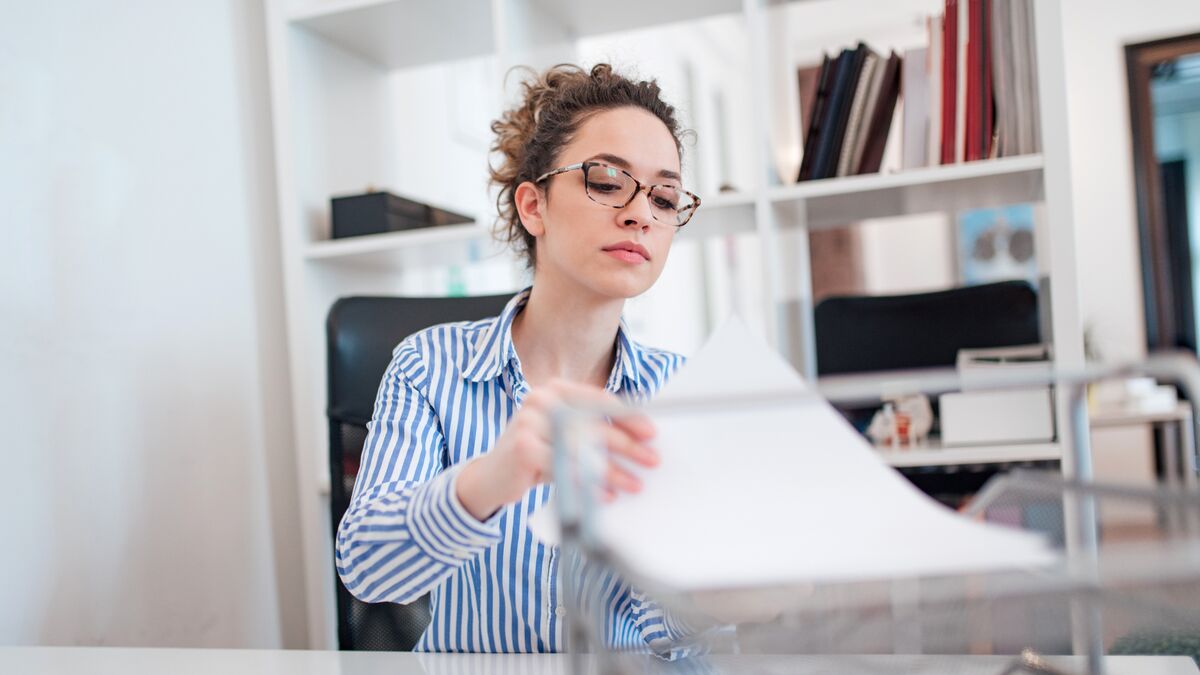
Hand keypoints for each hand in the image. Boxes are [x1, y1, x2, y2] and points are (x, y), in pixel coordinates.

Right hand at [456, 379, 659, 520]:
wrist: (491, 477)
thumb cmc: (536, 455)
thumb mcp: (564, 436)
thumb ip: (592, 430)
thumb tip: (639, 440)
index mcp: (555, 389)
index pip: (599, 400)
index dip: (628, 416)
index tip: (651, 432)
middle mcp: (541, 399)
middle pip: (593, 423)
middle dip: (627, 445)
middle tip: (651, 460)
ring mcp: (529, 421)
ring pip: (582, 448)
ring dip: (612, 470)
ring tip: (634, 483)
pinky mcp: (522, 446)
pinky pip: (565, 467)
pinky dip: (588, 483)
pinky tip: (607, 495)